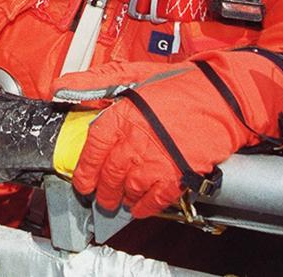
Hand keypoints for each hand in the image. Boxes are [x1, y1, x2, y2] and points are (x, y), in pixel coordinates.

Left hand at [54, 50, 282, 217]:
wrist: (223, 97)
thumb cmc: (178, 83)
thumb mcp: (132, 74)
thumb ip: (94, 82)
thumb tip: (60, 87)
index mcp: (120, 116)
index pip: (92, 151)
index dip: (84, 171)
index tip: (82, 183)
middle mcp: (134, 141)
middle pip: (109, 175)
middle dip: (103, 190)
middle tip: (101, 198)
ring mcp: (156, 160)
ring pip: (130, 189)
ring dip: (124, 198)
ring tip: (121, 202)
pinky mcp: (178, 173)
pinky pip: (156, 198)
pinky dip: (147, 206)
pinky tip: (142, 208)